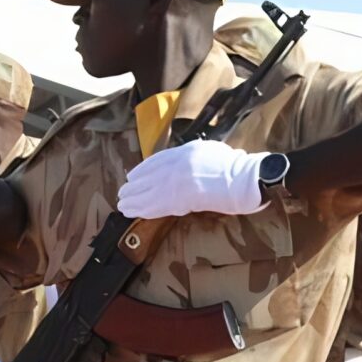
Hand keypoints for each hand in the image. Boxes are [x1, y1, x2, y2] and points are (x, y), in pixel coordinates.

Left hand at [116, 140, 274, 219]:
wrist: (238, 180)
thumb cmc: (231, 166)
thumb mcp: (208, 150)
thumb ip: (193, 154)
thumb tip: (188, 158)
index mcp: (182, 152)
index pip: (155, 161)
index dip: (141, 170)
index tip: (132, 176)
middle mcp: (172, 166)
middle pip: (146, 177)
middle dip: (133, 186)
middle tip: (122, 192)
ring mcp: (172, 184)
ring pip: (145, 193)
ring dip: (131, 199)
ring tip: (122, 204)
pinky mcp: (175, 202)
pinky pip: (152, 206)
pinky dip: (140, 209)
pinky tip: (130, 211)